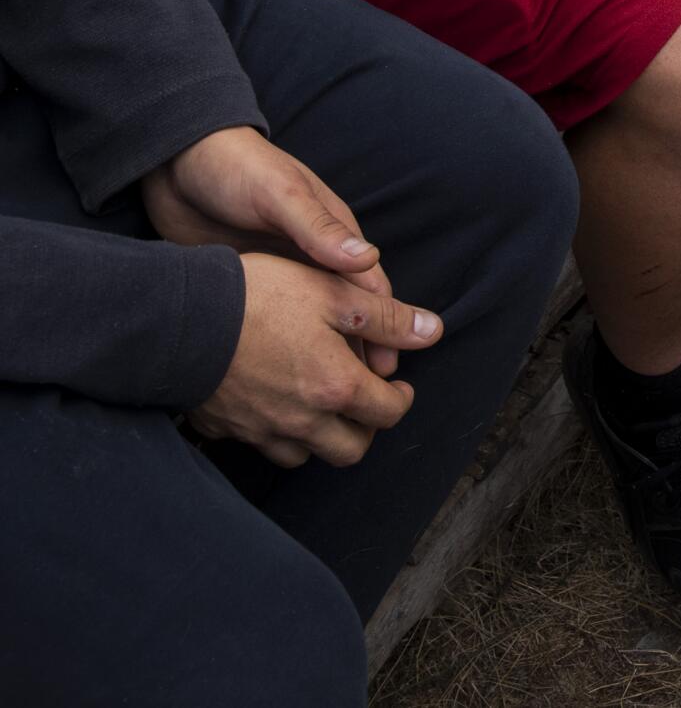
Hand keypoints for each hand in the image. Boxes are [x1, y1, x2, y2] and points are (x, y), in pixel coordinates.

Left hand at [145, 126, 402, 376]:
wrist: (174, 161)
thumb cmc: (235, 169)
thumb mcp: (279, 195)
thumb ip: (319, 228)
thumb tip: (368, 259)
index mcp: (333, 235)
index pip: (368, 290)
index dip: (383, 329)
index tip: (386, 368)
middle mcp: (312, 259)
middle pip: (345, 317)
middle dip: (356, 355)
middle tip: (360, 399)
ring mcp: (280, 276)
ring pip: (310, 328)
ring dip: (320, 359)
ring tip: (321, 402)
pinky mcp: (248, 287)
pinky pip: (274, 326)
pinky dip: (280, 352)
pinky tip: (273, 381)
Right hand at [188, 252, 440, 468]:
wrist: (178, 317)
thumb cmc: (259, 297)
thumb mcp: (333, 293)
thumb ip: (388, 318)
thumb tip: (433, 332)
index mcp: (335, 386)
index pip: (387, 413)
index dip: (400, 400)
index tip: (399, 387)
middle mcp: (302, 420)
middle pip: (350, 449)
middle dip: (365, 429)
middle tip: (363, 401)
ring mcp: (260, 430)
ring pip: (305, 456)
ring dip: (321, 438)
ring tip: (322, 405)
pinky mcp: (225, 430)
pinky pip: (260, 447)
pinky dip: (276, 436)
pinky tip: (275, 406)